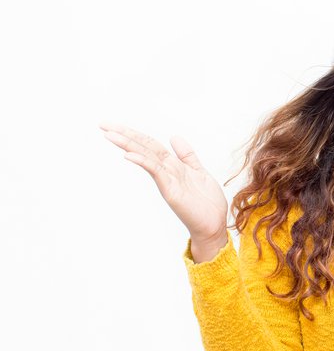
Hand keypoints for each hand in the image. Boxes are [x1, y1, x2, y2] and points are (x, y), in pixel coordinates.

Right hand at [99, 121, 228, 242]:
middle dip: (124, 135)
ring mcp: (167, 181)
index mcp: (173, 165)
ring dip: (128, 145)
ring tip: (109, 134)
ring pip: (146, 157)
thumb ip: (186, 155)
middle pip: (143, 148)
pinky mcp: (171, 192)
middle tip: (102, 124)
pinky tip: (130, 155)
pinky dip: (144, 162)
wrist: (214, 225)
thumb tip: (174, 136)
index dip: (134, 133)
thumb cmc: (207, 203)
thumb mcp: (199, 172)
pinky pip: (156, 173)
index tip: (114, 125)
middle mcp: (167, 171)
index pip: (150, 144)